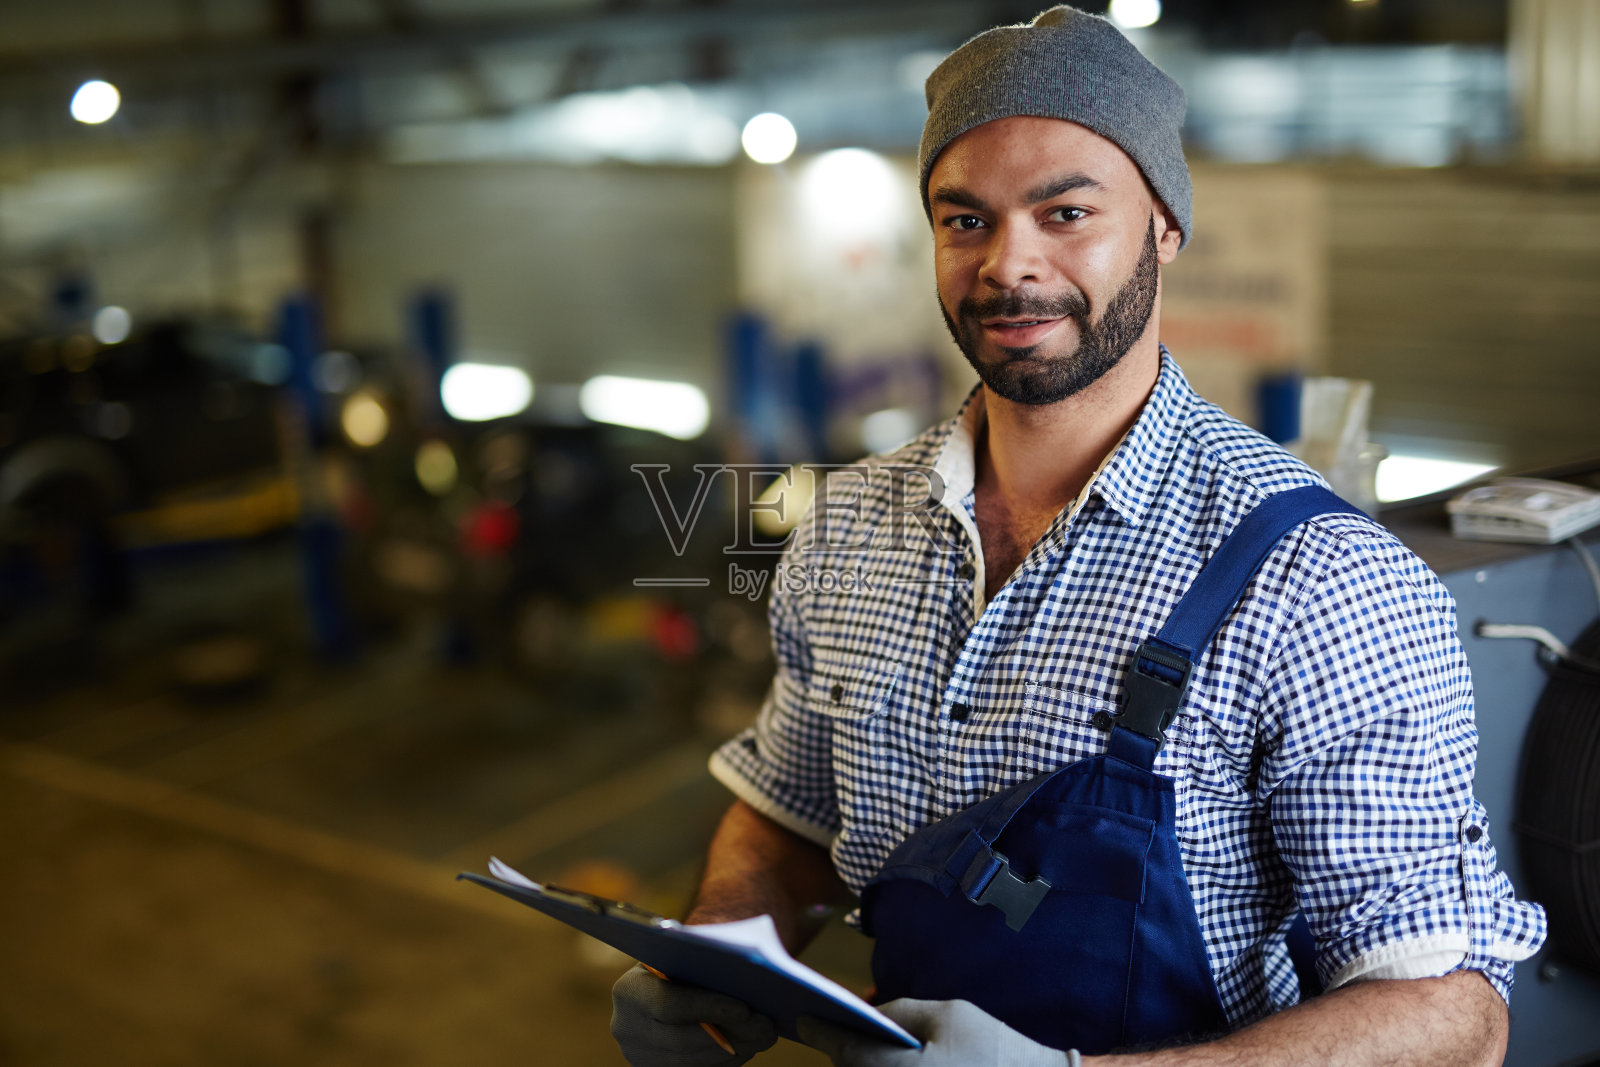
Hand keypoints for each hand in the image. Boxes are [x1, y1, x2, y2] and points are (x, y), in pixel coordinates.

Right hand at [610, 963, 778, 1065]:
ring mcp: (640, 1055)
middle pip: (680, 1041)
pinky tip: (748, 1046)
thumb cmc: (684, 960)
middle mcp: (626, 1027)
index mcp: (630, 989)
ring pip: (689, 1062)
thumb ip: (707, 960)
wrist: (665, 979)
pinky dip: (725, 1061)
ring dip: (733, 1051)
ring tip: (764, 1036)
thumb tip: (753, 976)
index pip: (667, 1004)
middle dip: (729, 1035)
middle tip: (766, 1027)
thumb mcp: (687, 953)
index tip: (745, 1008)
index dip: (708, 1008)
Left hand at [797, 999, 1074, 1066]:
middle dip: (842, 1051)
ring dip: (861, 1065)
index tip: (803, 1020)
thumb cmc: (994, 1050)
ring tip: (856, 1046)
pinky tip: (889, 1060)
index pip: (845, 1050)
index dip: (821, 1031)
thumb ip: (901, 1012)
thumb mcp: (948, 1015)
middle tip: (828, 1029)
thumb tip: (870, 1016)